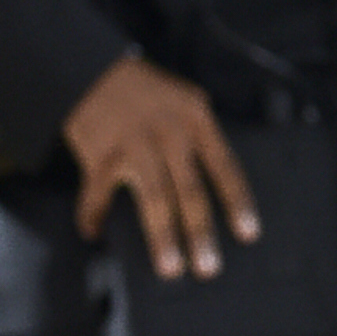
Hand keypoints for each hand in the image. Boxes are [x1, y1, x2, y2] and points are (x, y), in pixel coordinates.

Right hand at [63, 53, 256, 278]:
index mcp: (194, 119)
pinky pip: (98, 192)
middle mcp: (166, 132)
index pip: (224, 167)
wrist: (88, 68)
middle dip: (200, 233)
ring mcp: (132, 143)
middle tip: (208, 268)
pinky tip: (93, 232)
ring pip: (153, 198)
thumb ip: (198, 137)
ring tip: (170, 267)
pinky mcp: (99, 153)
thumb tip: (212, 190)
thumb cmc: (142, 91)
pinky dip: (93, 214)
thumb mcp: (182, 101)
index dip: (237, 203)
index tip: (247, 235)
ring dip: (162, 237)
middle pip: (189, 191)